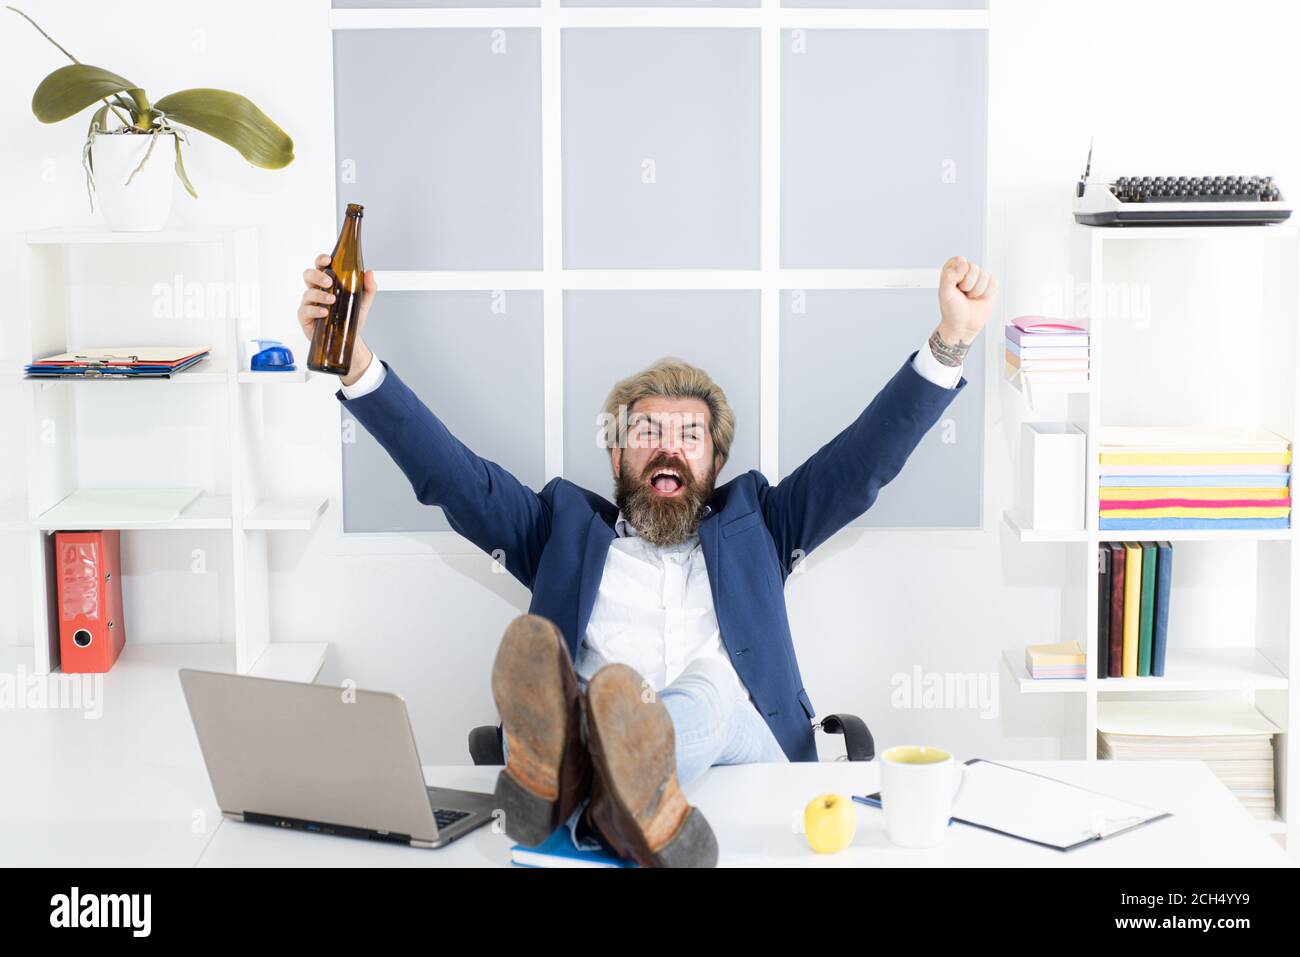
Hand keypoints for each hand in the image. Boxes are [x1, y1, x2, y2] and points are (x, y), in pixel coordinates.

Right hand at [298, 253, 378, 384]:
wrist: (348, 339)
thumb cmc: (350, 318)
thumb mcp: (363, 302)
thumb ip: (368, 288)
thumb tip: (370, 273)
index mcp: (327, 283)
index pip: (320, 266)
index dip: (321, 260)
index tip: (327, 260)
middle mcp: (316, 290)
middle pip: (309, 275)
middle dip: (317, 276)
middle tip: (329, 281)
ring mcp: (309, 303)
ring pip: (308, 293)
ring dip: (320, 294)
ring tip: (332, 300)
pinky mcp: (305, 317)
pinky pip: (305, 310)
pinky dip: (315, 310)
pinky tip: (324, 312)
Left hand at [937, 255, 996, 342]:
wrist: (964, 325)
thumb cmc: (952, 310)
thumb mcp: (945, 293)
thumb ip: (950, 276)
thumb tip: (963, 263)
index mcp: (952, 270)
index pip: (959, 260)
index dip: (959, 273)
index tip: (956, 284)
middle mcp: (966, 272)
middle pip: (974, 268)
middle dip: (968, 285)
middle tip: (963, 293)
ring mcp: (979, 278)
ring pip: (984, 276)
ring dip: (977, 291)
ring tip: (970, 297)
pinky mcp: (989, 285)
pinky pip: (993, 283)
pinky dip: (986, 293)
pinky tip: (979, 298)